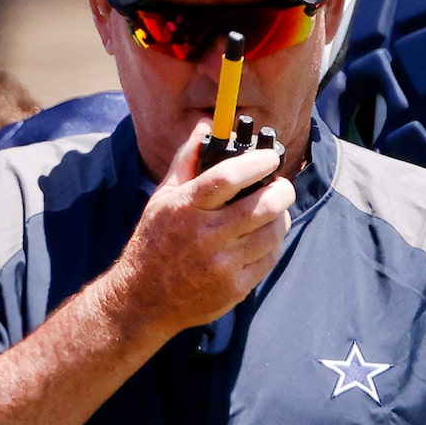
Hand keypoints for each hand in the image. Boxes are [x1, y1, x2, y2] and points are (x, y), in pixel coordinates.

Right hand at [107, 124, 291, 337]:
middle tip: (281, 185)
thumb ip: (186, 160)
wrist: (143, 299)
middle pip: (263, 205)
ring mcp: (221, 264)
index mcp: (186, 207)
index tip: (270, 156)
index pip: (228, 176)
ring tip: (275, 211)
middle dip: (282, 189)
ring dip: (281, 217)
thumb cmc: (154, 242)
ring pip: (273, 232)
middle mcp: (205, 235)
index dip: (256, 162)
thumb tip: (207, 125)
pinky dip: (274, 243)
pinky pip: (269, 259)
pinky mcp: (233, 288)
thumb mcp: (162, 198)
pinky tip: (265, 238)